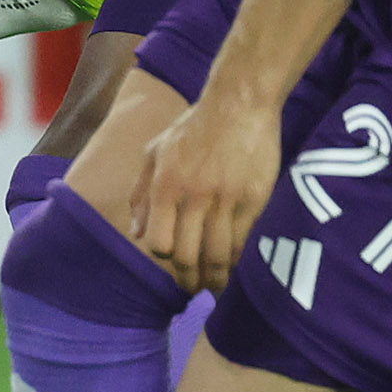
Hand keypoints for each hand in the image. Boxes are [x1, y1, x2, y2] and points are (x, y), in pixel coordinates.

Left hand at [129, 75, 281, 292]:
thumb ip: (141, 192)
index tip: (171, 264)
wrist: (239, 103)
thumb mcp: (156, 152)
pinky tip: (234, 265)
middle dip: (189, 280)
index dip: (165, 257)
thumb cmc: (193, 127)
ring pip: (218, 255)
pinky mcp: (254, 199)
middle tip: (193, 288)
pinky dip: (237, 260)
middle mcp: (193, 196)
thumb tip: (136, 232)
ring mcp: (226, 199)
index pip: (159, 242)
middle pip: (188, 255)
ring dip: (215, 279)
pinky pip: (243, 240)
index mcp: (166, 185)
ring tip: (215, 286)